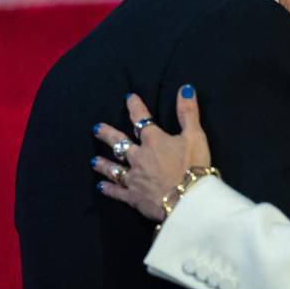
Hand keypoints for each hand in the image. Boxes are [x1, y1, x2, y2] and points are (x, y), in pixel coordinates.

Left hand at [92, 86, 211, 221]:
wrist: (187, 200)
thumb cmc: (193, 166)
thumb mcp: (195, 136)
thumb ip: (189, 112)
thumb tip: (185, 88)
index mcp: (154, 141)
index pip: (142, 119)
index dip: (136, 107)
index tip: (129, 98)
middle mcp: (139, 157)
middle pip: (119, 143)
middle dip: (108, 135)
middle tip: (96, 129)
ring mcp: (134, 178)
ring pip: (114, 169)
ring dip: (104, 164)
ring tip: (94, 161)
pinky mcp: (134, 197)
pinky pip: (118, 192)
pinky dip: (109, 189)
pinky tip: (101, 187)